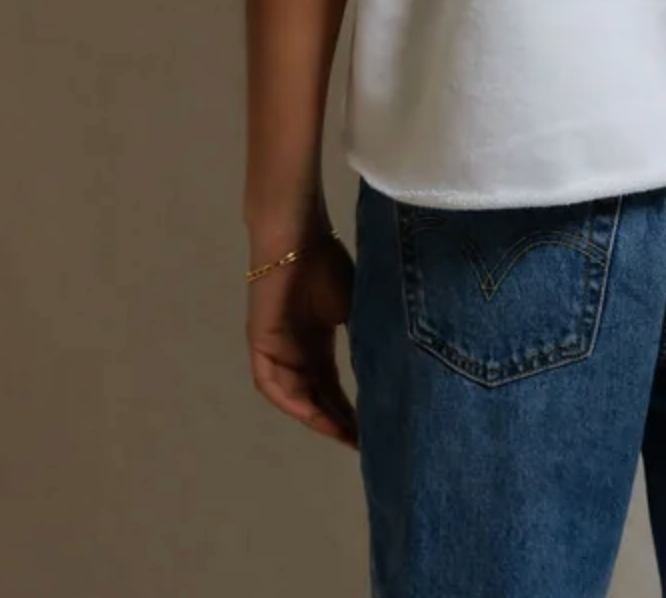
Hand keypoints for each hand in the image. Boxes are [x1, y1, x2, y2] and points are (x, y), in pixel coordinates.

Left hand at [247, 234, 357, 447]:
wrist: (297, 238)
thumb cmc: (326, 264)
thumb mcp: (354, 306)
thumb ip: (364, 336)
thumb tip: (392, 367)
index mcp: (317, 344)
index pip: (332, 387)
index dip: (350, 410)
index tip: (373, 430)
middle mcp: (296, 353)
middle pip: (316, 398)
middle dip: (337, 422)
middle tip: (363, 442)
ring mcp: (276, 350)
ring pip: (295, 396)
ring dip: (317, 417)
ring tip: (342, 433)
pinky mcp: (260, 343)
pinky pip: (271, 383)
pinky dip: (290, 400)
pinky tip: (309, 413)